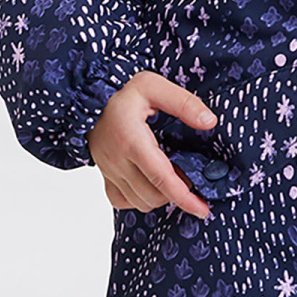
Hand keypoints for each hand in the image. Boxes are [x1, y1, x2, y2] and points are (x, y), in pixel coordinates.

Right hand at [87, 72, 217, 217]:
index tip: (202, 209)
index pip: (161, 178)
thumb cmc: (122, 93)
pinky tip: (150, 185)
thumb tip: (209, 122)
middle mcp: (117, 160)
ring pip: (139, 202)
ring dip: (160, 197)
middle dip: (176, 195)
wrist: (87, 98)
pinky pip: (121, 201)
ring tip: (171, 179)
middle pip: (152, 195)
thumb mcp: (155, 86)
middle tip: (189, 178)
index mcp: (132, 140)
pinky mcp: (104, 175)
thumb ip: (184, 103)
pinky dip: (139, 199)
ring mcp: (109, 170)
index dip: (184, 198)